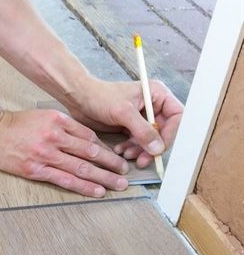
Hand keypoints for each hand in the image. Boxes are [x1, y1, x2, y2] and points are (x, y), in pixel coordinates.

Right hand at [0, 110, 129, 196]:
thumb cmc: (15, 124)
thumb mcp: (42, 116)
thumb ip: (64, 126)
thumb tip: (87, 141)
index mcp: (58, 120)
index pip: (89, 136)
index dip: (105, 148)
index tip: (115, 156)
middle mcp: (54, 136)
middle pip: (90, 152)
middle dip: (111, 163)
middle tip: (125, 172)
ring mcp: (45, 154)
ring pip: (82, 167)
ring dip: (103, 177)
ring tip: (118, 184)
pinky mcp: (36, 169)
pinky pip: (65, 180)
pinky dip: (84, 186)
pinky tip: (97, 191)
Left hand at [65, 79, 182, 167]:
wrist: (78, 98)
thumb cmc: (99, 96)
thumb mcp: (123, 112)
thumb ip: (143, 130)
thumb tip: (158, 148)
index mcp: (157, 94)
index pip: (176, 116)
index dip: (171, 133)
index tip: (160, 147)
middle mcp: (153, 105)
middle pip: (164, 131)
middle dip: (152, 147)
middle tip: (143, 159)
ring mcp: (142, 117)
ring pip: (150, 140)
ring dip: (140, 150)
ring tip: (126, 154)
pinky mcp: (130, 126)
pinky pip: (137, 142)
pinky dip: (131, 148)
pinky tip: (120, 151)